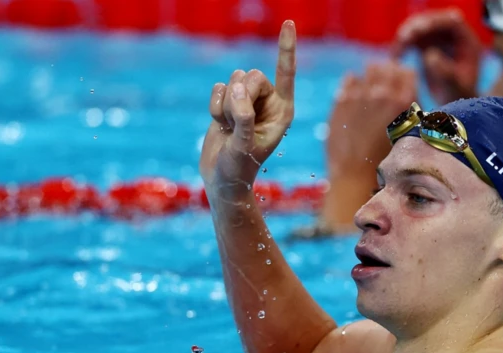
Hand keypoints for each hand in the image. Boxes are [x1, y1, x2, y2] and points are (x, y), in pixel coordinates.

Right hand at [199, 21, 295, 197]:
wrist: (221, 179)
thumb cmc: (239, 167)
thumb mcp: (244, 146)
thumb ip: (244, 117)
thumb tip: (236, 88)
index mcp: (283, 110)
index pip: (286, 73)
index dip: (286, 48)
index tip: (289, 23)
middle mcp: (268, 102)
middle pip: (253, 75)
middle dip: (240, 97)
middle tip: (237, 123)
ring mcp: (249, 101)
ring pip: (234, 80)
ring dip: (226, 105)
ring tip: (230, 128)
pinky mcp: (230, 102)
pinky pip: (218, 88)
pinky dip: (214, 106)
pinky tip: (221, 124)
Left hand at [327, 62, 417, 174]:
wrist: (355, 176)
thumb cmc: (385, 161)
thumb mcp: (408, 135)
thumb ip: (411, 112)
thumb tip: (410, 94)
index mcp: (404, 102)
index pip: (407, 72)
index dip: (405, 77)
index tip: (402, 84)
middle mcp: (383, 94)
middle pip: (388, 67)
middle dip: (389, 73)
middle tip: (387, 84)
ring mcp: (360, 95)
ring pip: (370, 69)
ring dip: (373, 76)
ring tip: (372, 88)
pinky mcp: (342, 101)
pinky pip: (351, 79)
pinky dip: (355, 83)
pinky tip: (357, 94)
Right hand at [391, 9, 482, 104]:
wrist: (454, 105)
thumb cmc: (459, 97)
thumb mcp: (455, 86)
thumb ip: (445, 71)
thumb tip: (429, 54)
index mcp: (466, 41)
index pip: (452, 22)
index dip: (435, 22)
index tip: (419, 29)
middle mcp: (452, 37)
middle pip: (433, 22)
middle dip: (417, 26)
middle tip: (403, 36)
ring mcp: (438, 40)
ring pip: (420, 29)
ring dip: (406, 36)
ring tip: (396, 51)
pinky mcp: (425, 46)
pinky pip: (412, 40)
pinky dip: (402, 46)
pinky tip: (395, 57)